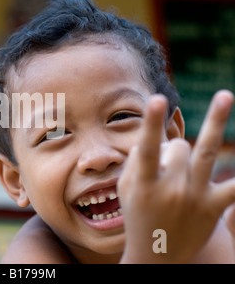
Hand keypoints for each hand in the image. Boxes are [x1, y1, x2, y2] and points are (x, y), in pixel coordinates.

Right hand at [118, 90, 234, 262]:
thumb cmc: (137, 216)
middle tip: (168, 169)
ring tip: (225, 95)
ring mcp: (195, 198)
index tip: (158, 99)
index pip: (148, 149)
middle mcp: (171, 190)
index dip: (151, 123)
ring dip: (216, 122)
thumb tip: (153, 137)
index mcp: (145, 185)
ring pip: (205, 152)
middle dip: (173, 149)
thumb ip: (135, 161)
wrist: (157, 256)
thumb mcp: (126, 190)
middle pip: (178, 146)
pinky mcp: (214, 207)